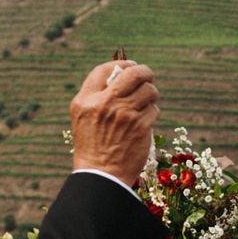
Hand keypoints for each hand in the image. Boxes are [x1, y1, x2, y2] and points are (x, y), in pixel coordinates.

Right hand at [71, 58, 159, 178]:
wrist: (101, 175)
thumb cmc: (93, 146)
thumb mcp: (84, 118)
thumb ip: (97, 96)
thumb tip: (121, 75)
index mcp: (86, 100)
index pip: (104, 70)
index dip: (122, 64)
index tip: (130, 66)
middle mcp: (105, 103)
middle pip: (133, 74)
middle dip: (145, 72)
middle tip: (148, 76)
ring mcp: (125, 114)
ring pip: (149, 91)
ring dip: (151, 95)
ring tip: (146, 103)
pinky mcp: (141, 126)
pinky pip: (154, 109)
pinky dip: (152, 114)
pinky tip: (144, 122)